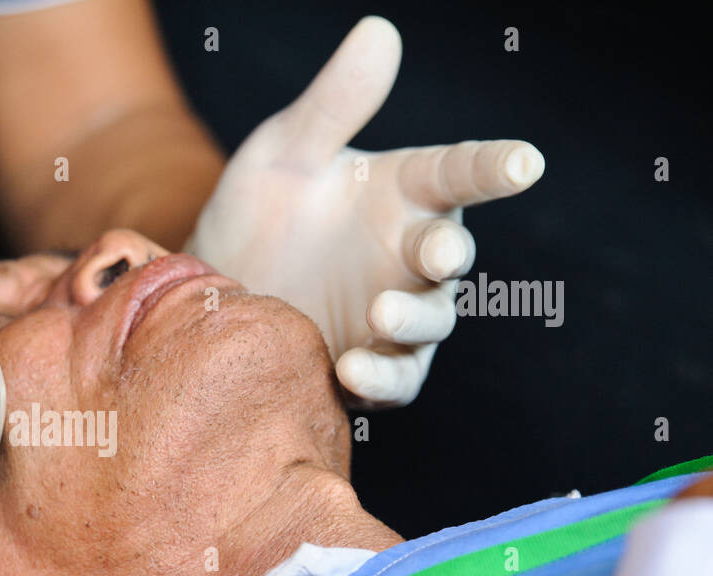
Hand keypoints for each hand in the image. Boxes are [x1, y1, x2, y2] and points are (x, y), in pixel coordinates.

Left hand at [185, 16, 544, 406]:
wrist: (212, 291)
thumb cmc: (257, 212)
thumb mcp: (282, 152)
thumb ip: (332, 104)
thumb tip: (378, 32)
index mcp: (402, 193)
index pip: (458, 173)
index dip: (492, 167)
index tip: (524, 161)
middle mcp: (408, 255)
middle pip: (450, 257)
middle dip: (446, 256)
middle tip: (432, 254)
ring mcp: (394, 314)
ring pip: (431, 321)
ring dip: (412, 321)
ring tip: (379, 317)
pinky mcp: (371, 367)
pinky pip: (394, 380)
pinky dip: (381, 379)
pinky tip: (351, 368)